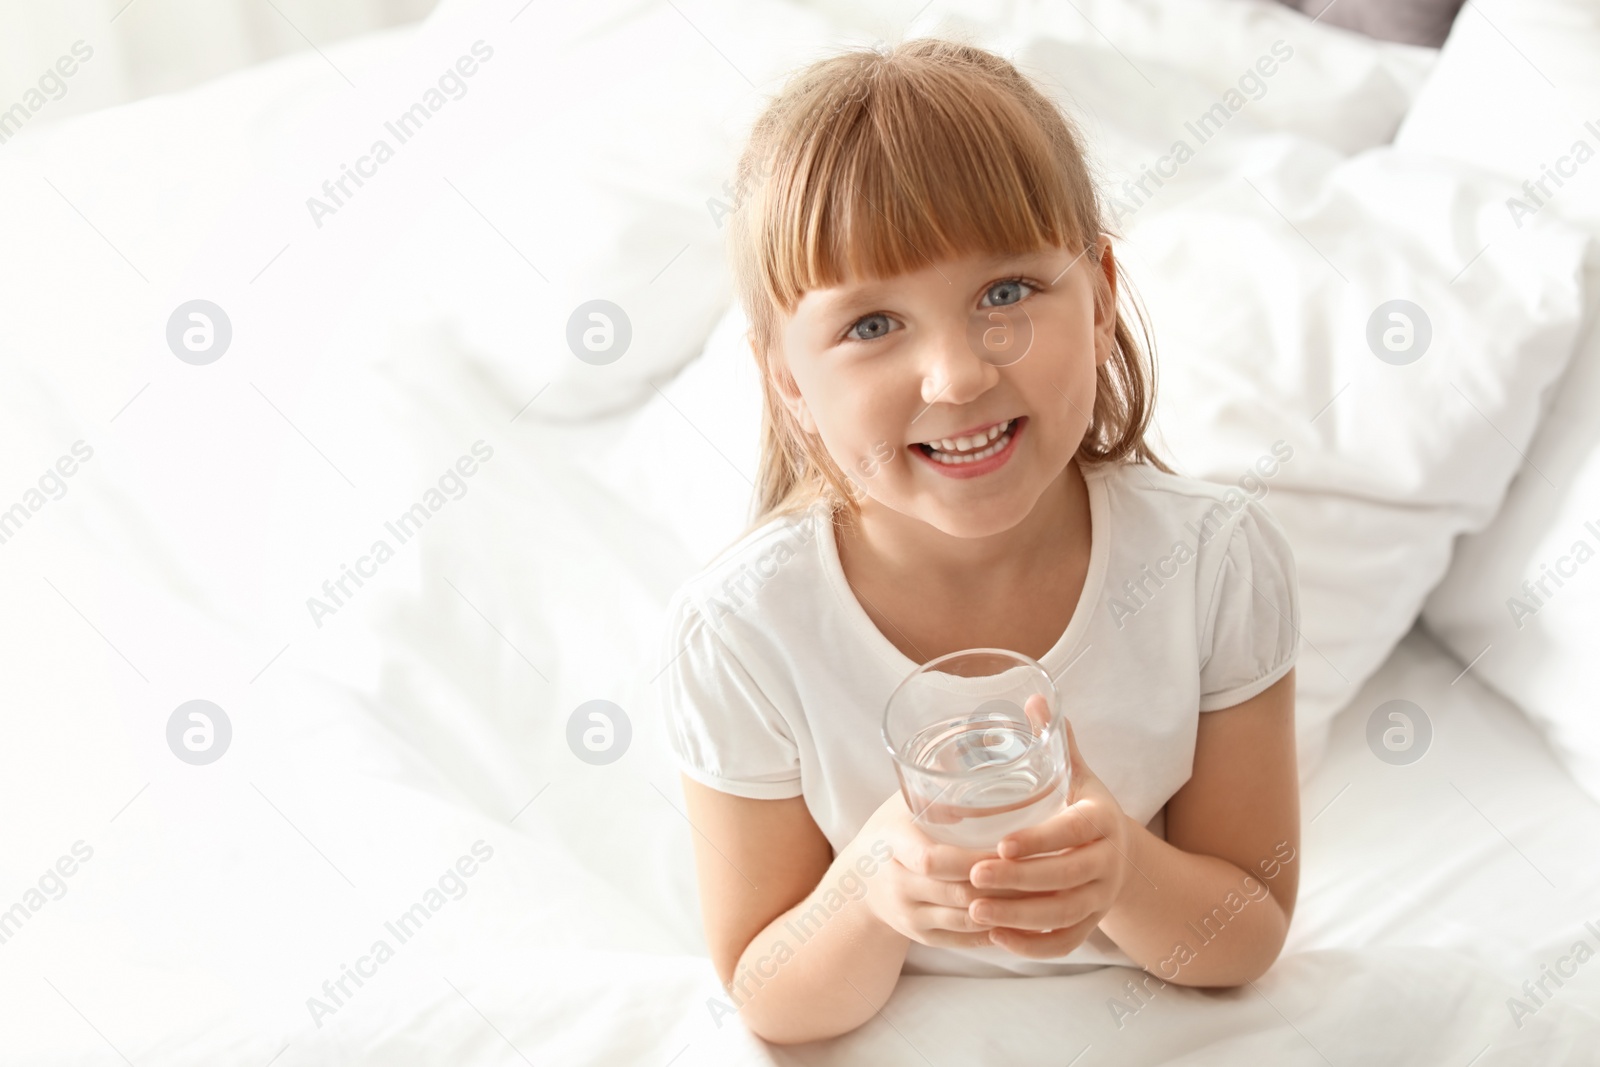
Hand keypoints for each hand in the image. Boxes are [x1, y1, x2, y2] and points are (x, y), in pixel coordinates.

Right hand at [851, 790, 1037, 950]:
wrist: (858, 882)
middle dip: (1003, 885)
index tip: (1008, 848)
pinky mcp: (923, 938)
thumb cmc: (893, 829)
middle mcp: (898, 885)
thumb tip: (984, 743)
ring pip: (968, 921)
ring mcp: (910, 916)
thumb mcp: (905, 802)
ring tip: (1045, 895)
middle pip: (957, 892)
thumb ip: (937, 783)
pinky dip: (999, 931)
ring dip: (1008, 911)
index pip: (931, 859)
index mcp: (893, 844)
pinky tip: (1028, 919)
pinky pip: (967, 941)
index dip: (973, 858)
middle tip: (1044, 872)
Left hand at [965, 703, 1132, 958]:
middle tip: (973, 875)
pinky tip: (997, 939)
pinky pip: (1064, 942)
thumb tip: (1034, 697)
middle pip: (1066, 877)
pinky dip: (1033, 946)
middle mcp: (1108, 862)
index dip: (1040, 840)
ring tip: (975, 909)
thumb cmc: (1083, 807)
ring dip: (1019, 916)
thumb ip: (1055, 743)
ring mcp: (1101, 898)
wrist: (1120, 855)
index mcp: (1102, 820)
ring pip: (1063, 913)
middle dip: (1018, 880)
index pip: (1073, 832)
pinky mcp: (1092, 925)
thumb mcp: (1076, 775)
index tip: (1001, 843)